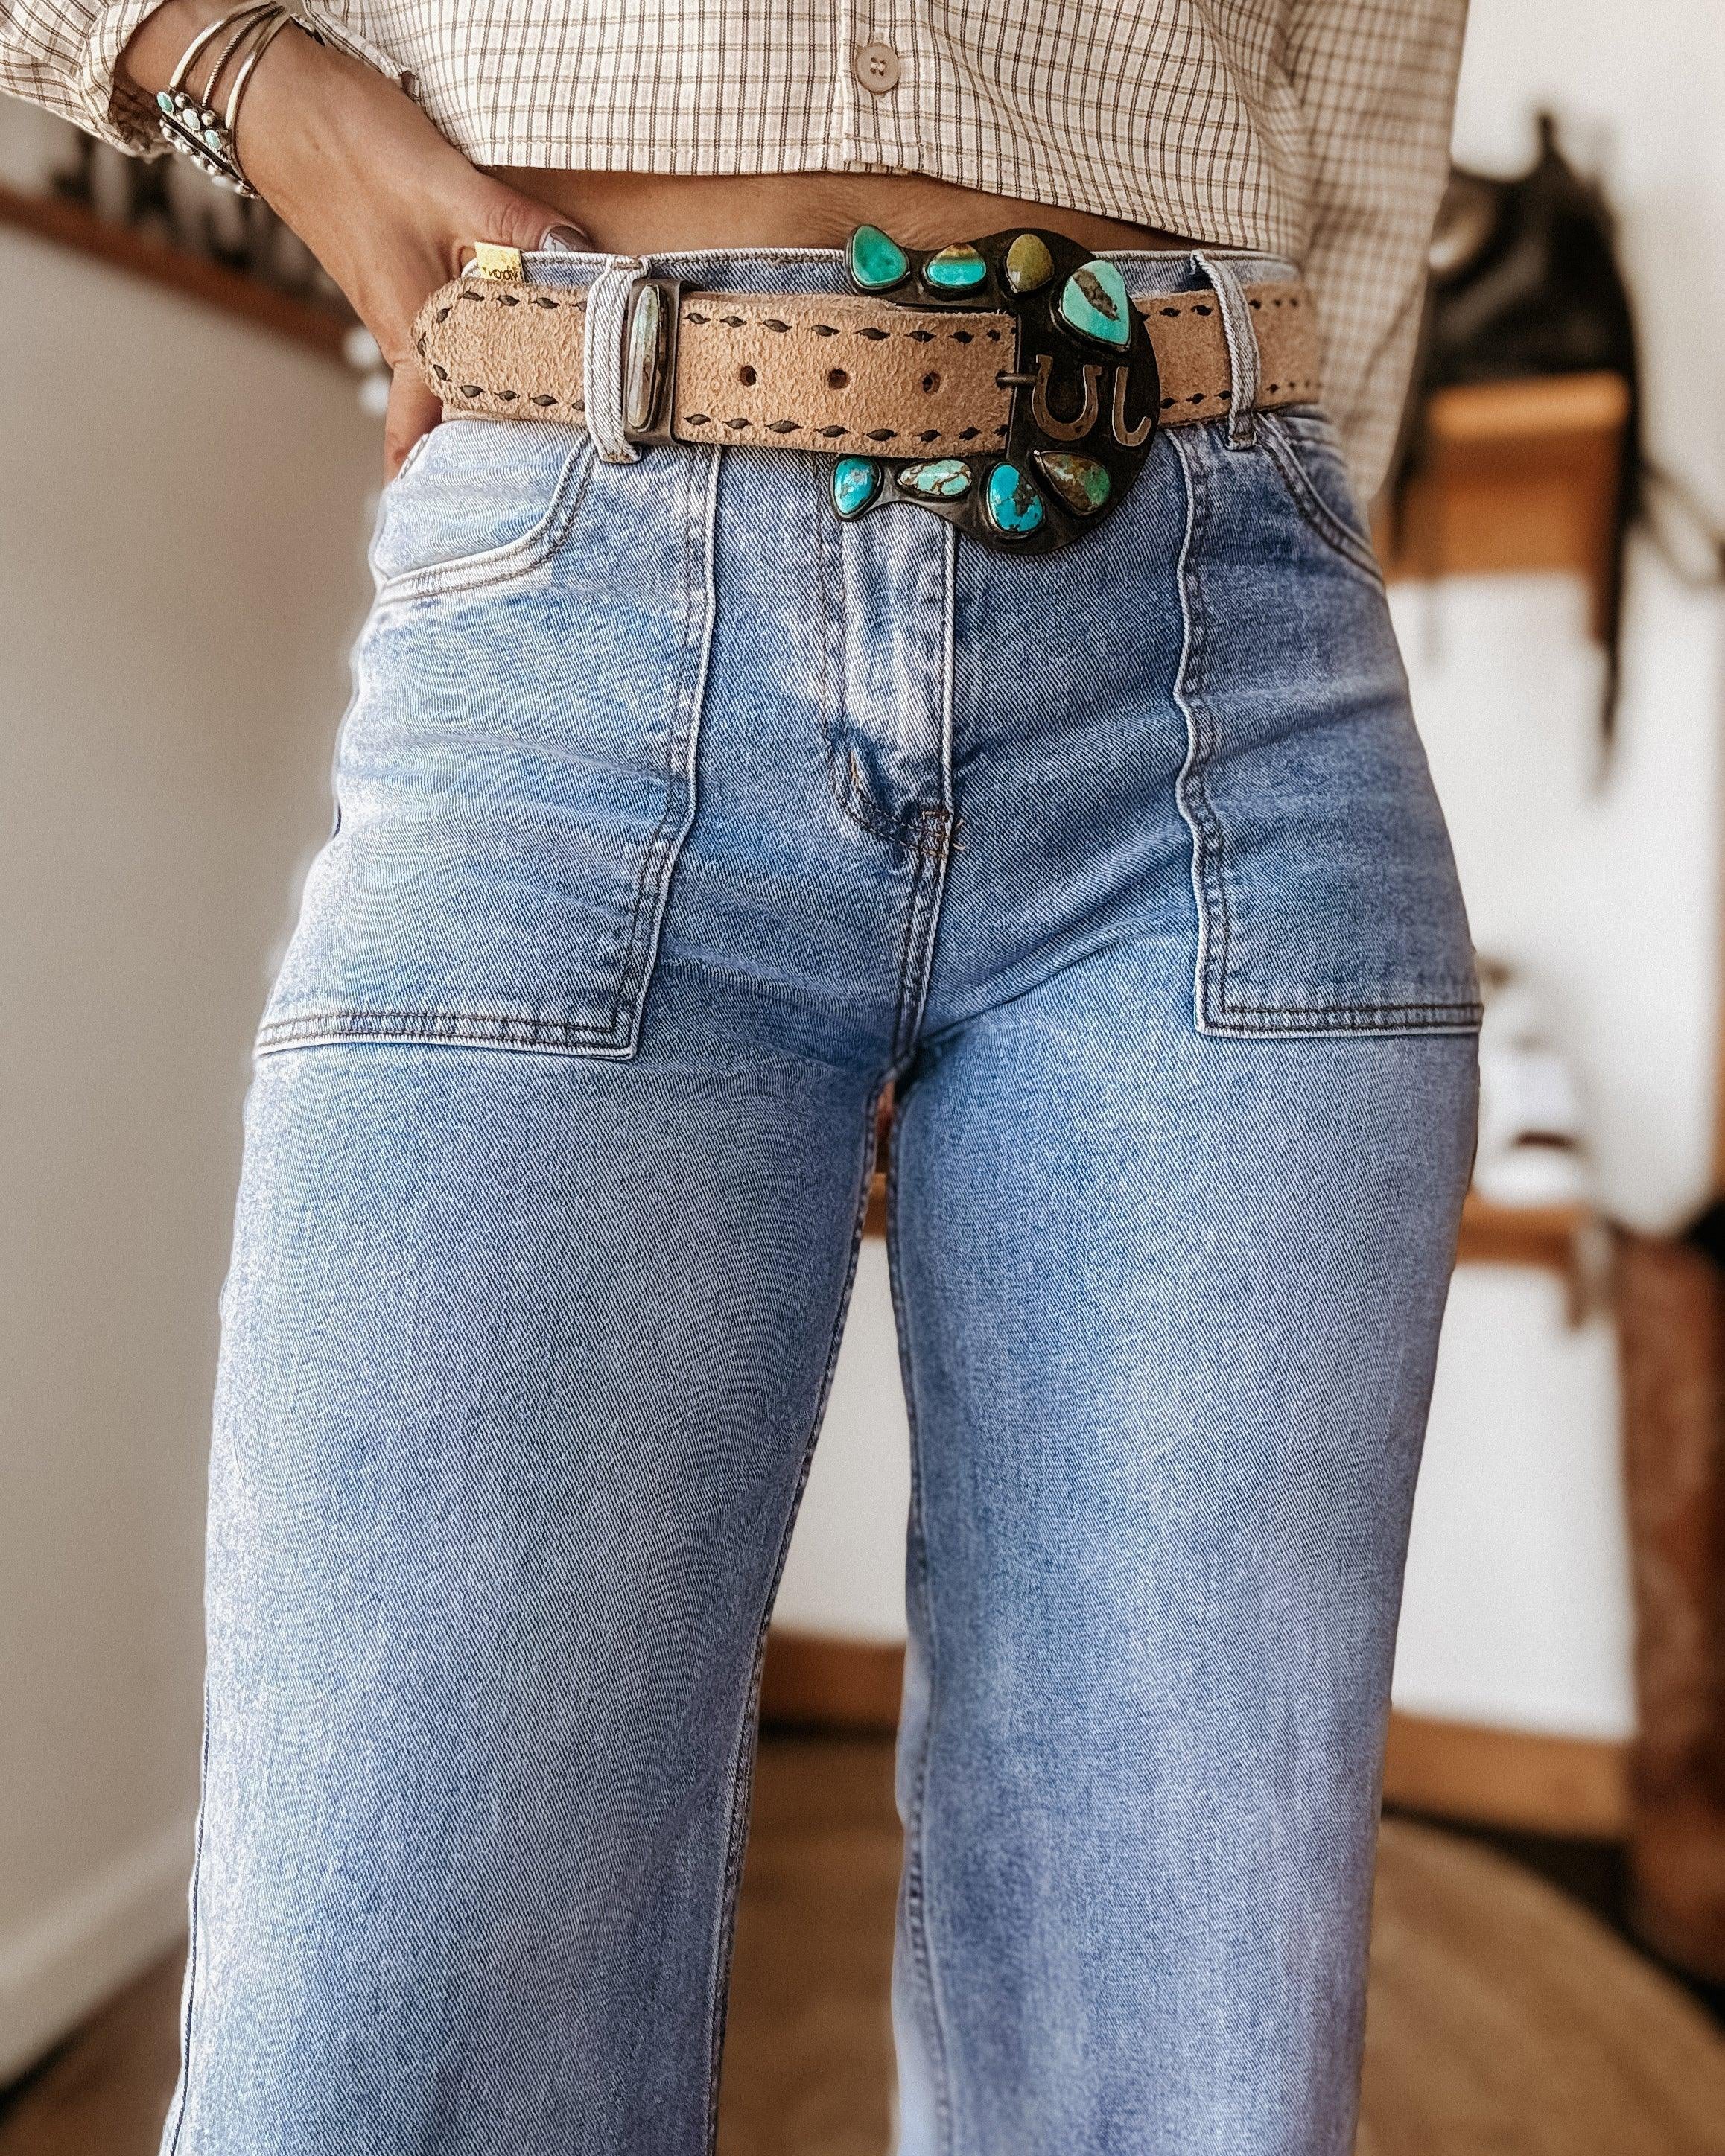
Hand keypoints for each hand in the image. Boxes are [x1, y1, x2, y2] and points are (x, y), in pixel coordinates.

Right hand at [120, 0, 584, 474]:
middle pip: (441, 417)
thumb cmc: (351, 148)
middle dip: (474, 459)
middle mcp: (405, 332)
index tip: (455, 535)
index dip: (434, 486)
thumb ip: (521, 231)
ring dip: (481, 407)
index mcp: (413, 334)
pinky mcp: (403, 275)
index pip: (422, 434)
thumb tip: (585, 263)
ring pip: (448, 375)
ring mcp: (402, 305)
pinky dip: (478, 355)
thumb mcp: (452, 189)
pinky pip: (447, 334)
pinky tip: (514, 347)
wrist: (281, 100)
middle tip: (526, 499)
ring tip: (535, 438)